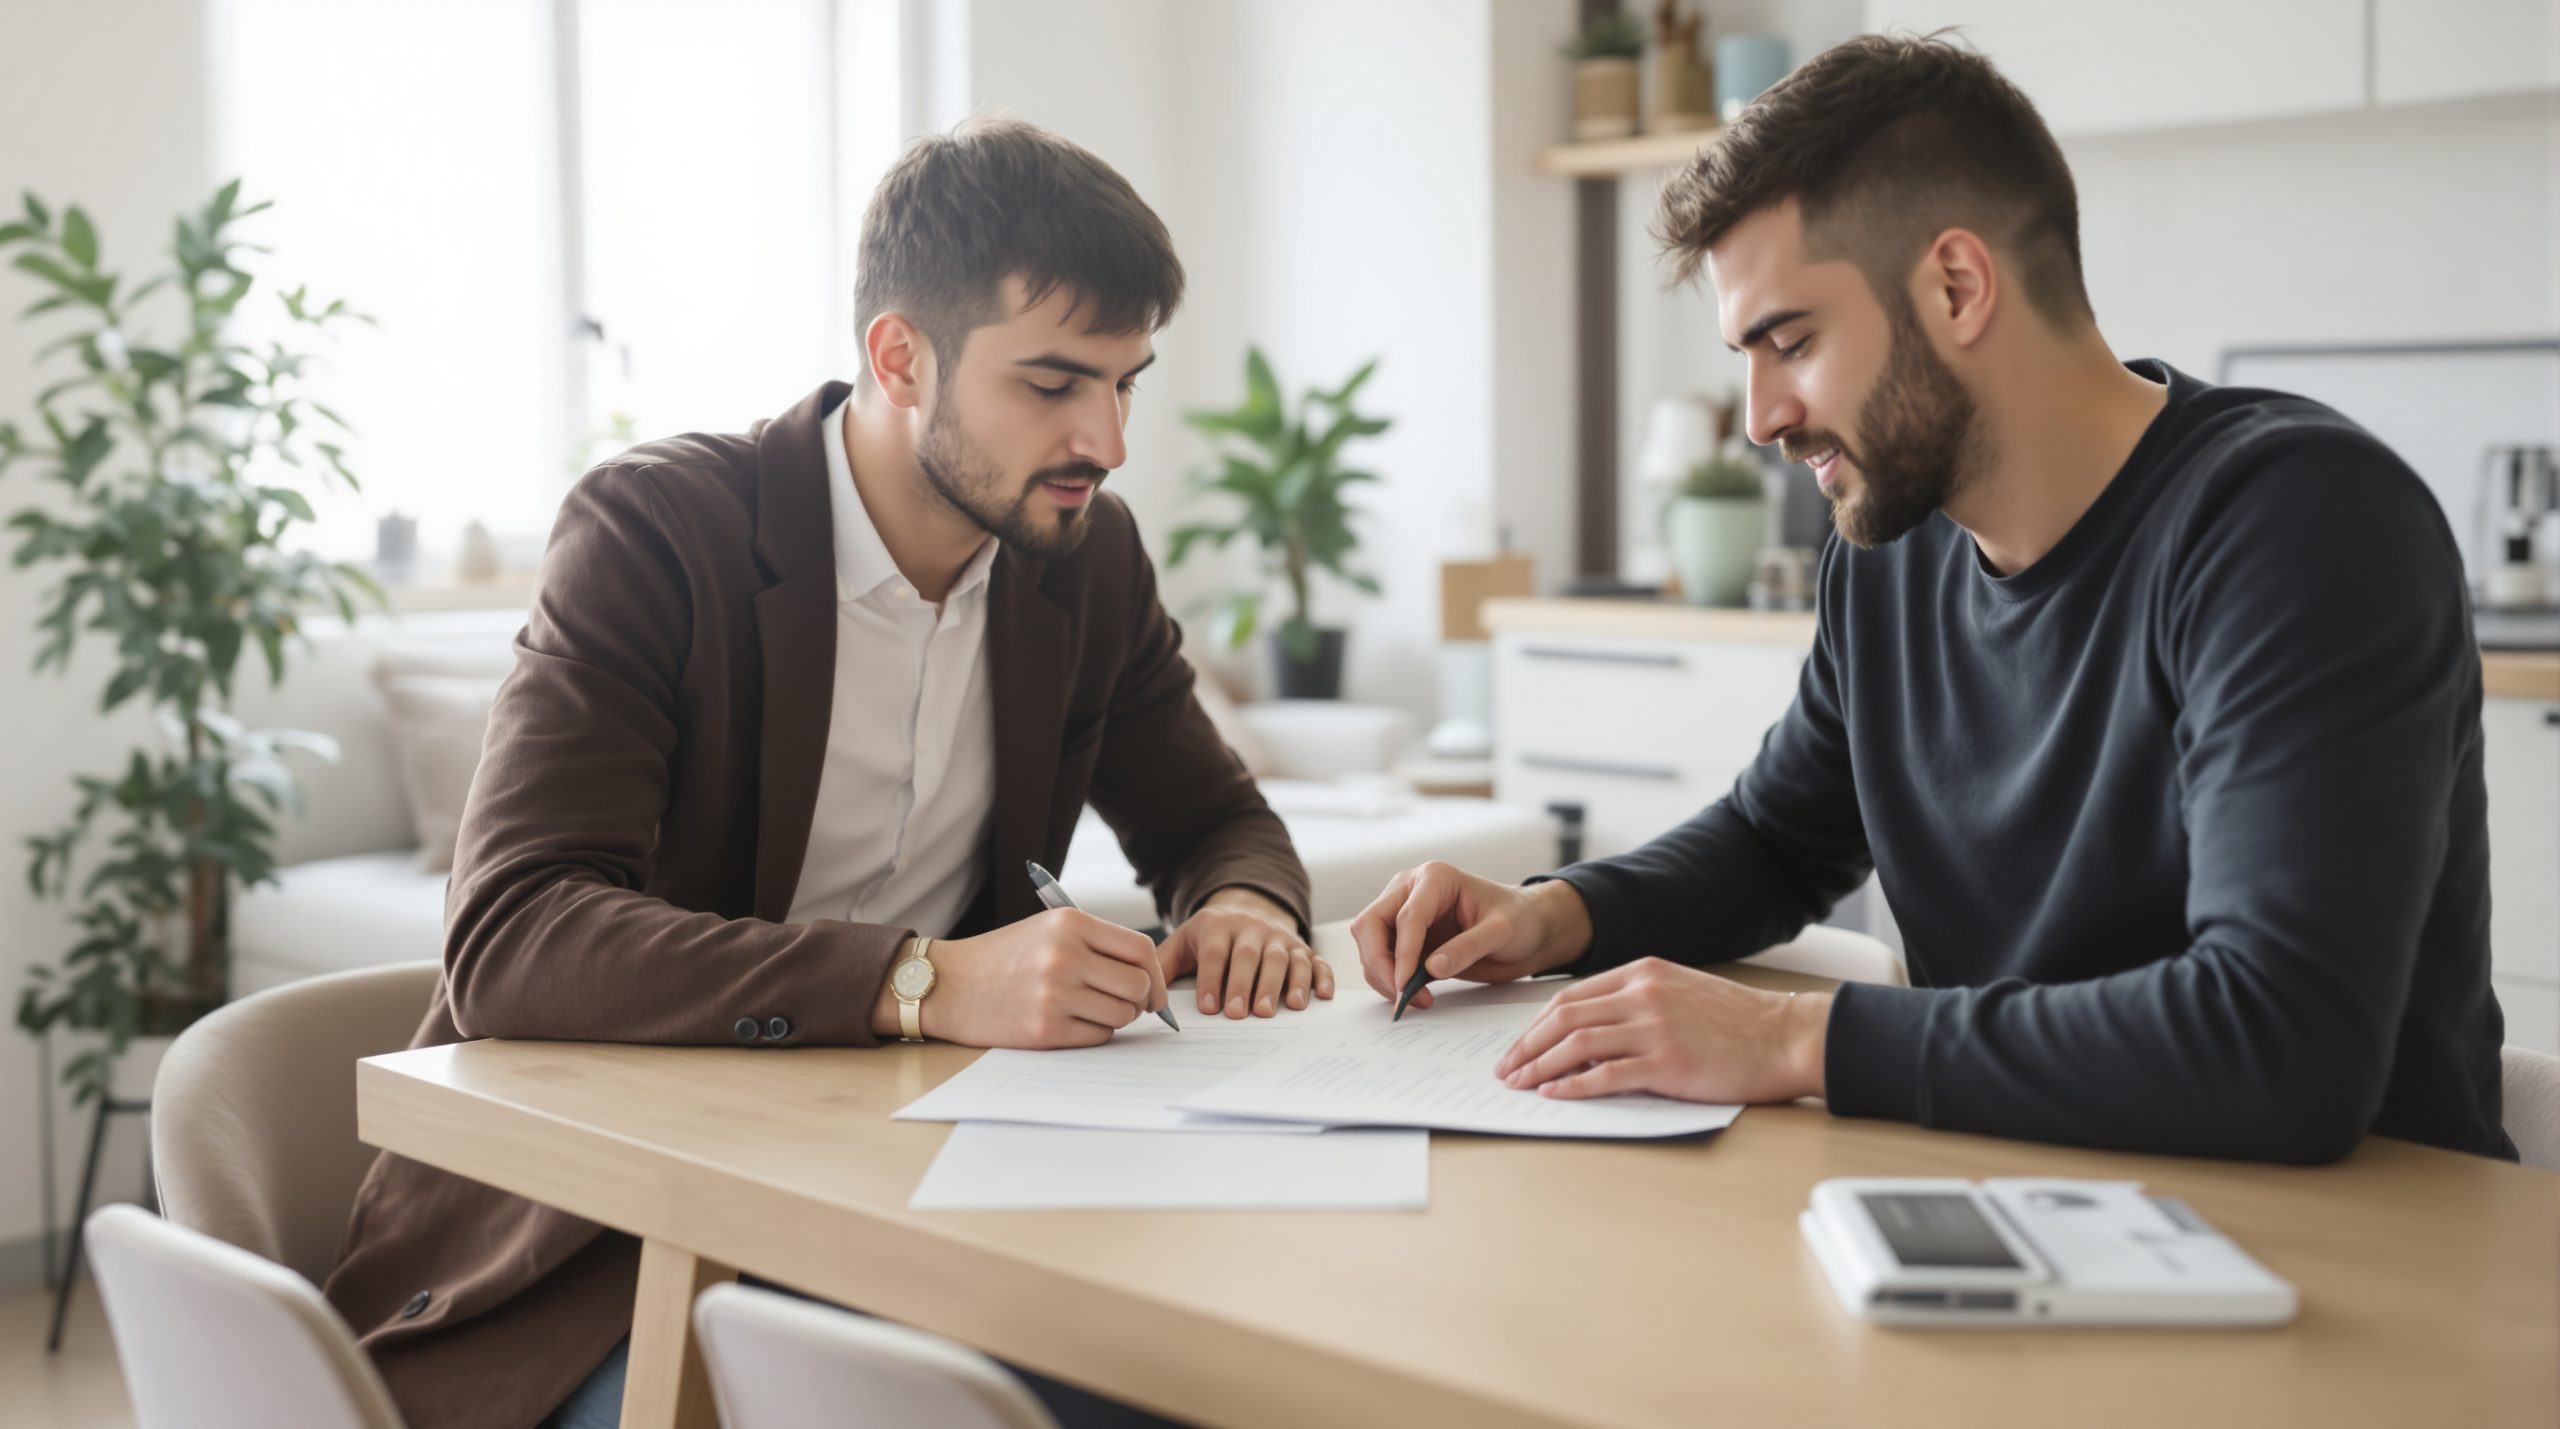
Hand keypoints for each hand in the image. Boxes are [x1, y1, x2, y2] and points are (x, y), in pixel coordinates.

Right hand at [876, 908, 1169, 1048]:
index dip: (1157, 973)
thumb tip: (1150, 975)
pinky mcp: (1044, 1029)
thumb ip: (1097, 943)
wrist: (949, 984)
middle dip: (1142, 1000)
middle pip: (1138, 985)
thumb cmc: (1004, 957)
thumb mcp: (1048, 929)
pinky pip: (1098, 1037)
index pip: (1140, 949)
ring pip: (1123, 1015)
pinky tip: (1072, 1023)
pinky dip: (1094, 1033)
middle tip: (1128, 1004)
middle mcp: (1065, 955)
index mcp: (1070, 923)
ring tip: (1092, 1010)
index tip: (1154, 988)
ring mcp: (1054, 994)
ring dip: (1117, 1018)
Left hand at [1157, 887, 1331, 1017]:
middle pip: (1251, 955)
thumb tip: (1146, 995)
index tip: (1210, 1008)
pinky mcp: (1302, 948)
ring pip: (1284, 957)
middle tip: (1242, 1014)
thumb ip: (1163, 964)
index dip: (1212, 979)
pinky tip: (1321, 996)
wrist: (1246, 908)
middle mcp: (1251, 928)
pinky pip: (1316, 960)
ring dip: (1284, 983)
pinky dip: (1321, 977)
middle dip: (1246, 984)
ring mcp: (1279, 937)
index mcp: (1218, 926)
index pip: (1215, 952)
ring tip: (1284, 1009)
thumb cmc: (1210, 936)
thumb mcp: (1183, 942)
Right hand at [1348, 862, 1591, 1011]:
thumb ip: (1468, 948)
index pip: (1406, 916)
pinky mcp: (1406, 939)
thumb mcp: (1502, 932)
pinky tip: (1412, 996)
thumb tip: (1432, 968)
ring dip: (1383, 976)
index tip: (1405, 985)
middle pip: (1370, 924)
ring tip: (1417, 1001)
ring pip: (1370, 944)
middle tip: (1401, 996)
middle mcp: (1411, 891)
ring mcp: (1404, 914)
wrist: (1528, 929)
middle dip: (1380, 963)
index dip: (1403, 953)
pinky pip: (1381, 960)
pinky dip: (1388, 981)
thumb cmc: (1519, 919)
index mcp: (1434, 878)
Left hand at [1492, 958, 1831, 1104]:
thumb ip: (1638, 1000)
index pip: (1571, 996)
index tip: (1518, 1044)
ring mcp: (1654, 1027)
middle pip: (1563, 1017)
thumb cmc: (1739, 1022)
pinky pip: (1605, 1075)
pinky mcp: (1667, 1062)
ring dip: (1540, 1066)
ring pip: (1576, 1044)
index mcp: (1642, 972)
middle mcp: (1643, 994)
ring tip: (1520, 1084)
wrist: (1787, 1036)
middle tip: (1506, 1067)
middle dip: (1526, 1044)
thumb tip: (1590, 1027)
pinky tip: (1554, 1094)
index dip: (1536, 1022)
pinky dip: (1572, 1085)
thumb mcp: (1681, 990)